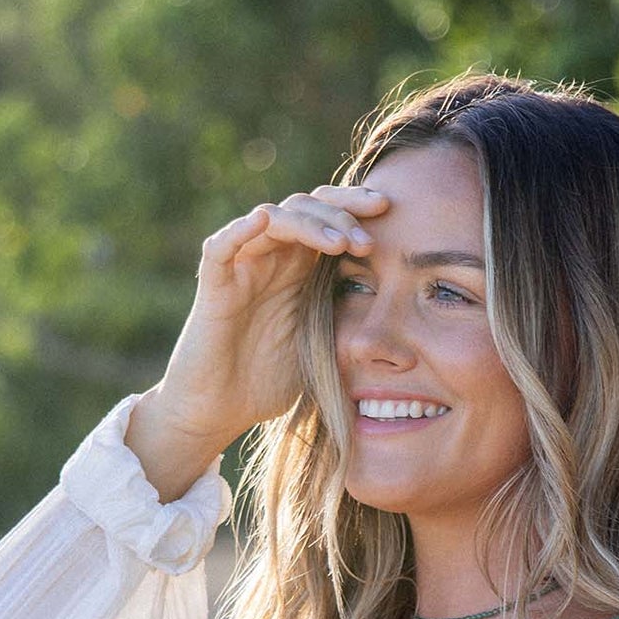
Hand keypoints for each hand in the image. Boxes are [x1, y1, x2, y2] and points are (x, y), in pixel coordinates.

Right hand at [151, 183, 391, 451]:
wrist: (220, 413)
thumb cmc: (268, 383)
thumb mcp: (324, 347)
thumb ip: (350, 320)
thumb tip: (404, 315)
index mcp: (300, 268)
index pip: (329, 217)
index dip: (357, 207)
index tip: (394, 212)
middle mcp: (272, 259)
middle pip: (305, 205)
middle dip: (342, 210)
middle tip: (373, 228)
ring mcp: (242, 268)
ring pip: (273, 217)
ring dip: (309, 223)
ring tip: (340, 243)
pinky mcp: (214, 286)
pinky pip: (221, 246)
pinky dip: (239, 229)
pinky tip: (265, 220)